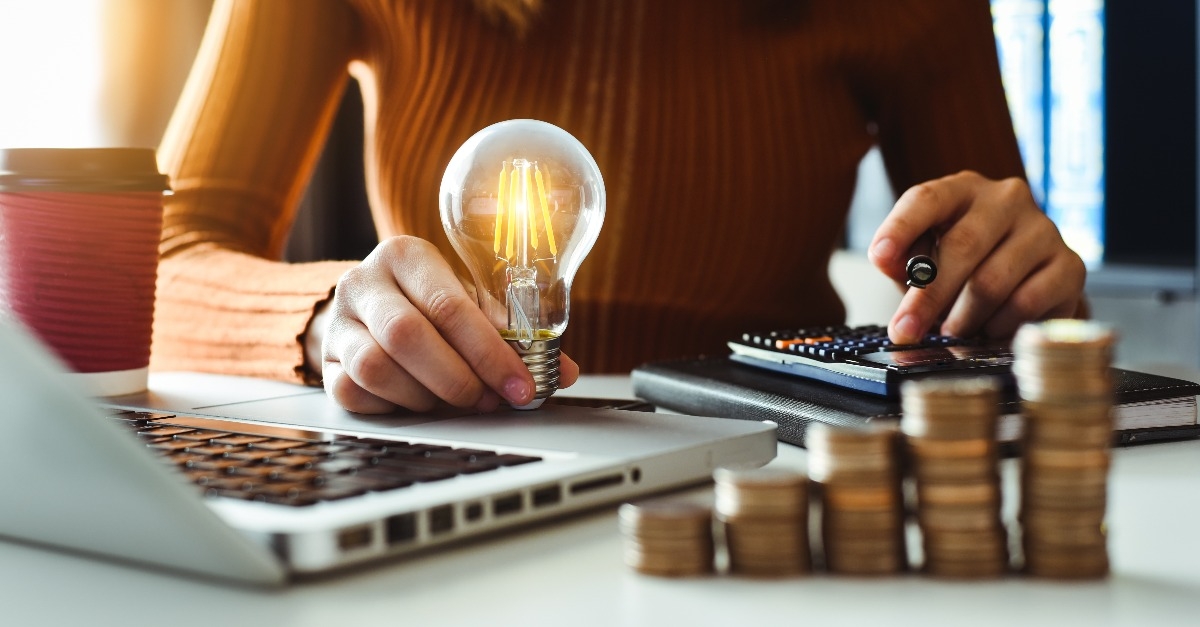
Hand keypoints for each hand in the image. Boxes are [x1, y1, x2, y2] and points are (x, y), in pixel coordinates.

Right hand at [308, 235, 579, 412]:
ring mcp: (338, 321)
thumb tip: (560, 371)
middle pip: (408, 336)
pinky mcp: (326, 361)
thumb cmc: (428, 304)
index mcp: (406, 255)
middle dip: (458, 379)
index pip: (449, 305)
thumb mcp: (470, 303)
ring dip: (425, 395)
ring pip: (376, 368)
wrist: (368, 310)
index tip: (520, 384)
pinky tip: (417, 401)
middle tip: (488, 400)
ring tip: (452, 399)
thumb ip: (514, 333)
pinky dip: (394, 406)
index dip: (490, 352)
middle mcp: (364, 281)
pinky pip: (354, 392)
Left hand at [867, 171, 1085, 343]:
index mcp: (962, 189)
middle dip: (927, 297)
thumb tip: (886, 260)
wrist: (1028, 279)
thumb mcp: (924, 257)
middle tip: (906, 331)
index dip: (900, 228)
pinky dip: (998, 326)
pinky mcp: (1070, 265)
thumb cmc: (964, 265)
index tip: (880, 256)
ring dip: (963, 317)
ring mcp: (1043, 229)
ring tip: (953, 331)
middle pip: (961, 246)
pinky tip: (989, 329)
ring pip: (992, 282)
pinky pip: (1026, 303)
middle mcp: (1007, 199)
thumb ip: (903, 259)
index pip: (926, 199)